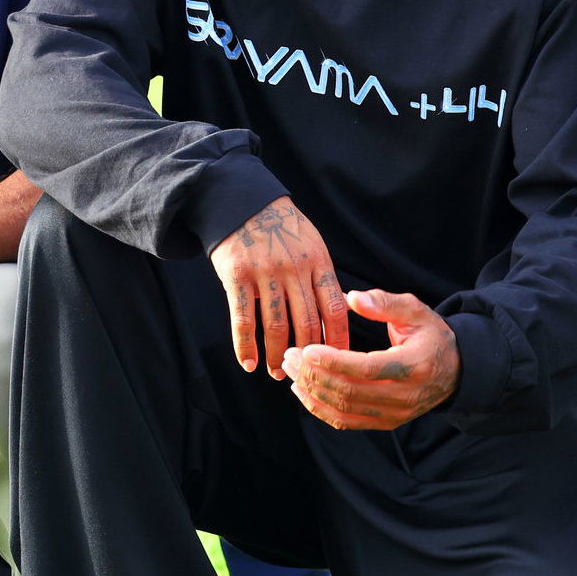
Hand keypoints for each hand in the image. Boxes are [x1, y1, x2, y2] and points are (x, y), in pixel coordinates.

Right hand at [208, 197, 347, 378]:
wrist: (242, 201)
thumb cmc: (281, 228)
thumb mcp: (311, 244)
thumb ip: (321, 277)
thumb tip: (336, 318)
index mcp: (318, 262)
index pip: (334, 309)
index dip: (338, 339)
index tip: (339, 362)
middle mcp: (295, 269)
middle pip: (307, 323)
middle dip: (308, 354)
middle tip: (304, 374)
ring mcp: (266, 272)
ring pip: (276, 326)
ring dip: (277, 355)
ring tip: (277, 372)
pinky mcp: (237, 275)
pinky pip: (243, 318)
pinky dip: (246, 345)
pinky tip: (248, 362)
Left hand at [281, 289, 460, 430]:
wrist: (455, 370)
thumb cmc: (430, 335)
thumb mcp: (416, 310)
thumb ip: (384, 302)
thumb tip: (351, 298)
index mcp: (414, 364)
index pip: (368, 368)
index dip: (335, 362)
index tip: (307, 350)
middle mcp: (405, 396)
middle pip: (351, 392)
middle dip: (314, 375)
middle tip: (290, 355)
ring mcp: (395, 414)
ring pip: (344, 410)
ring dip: (312, 391)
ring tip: (290, 369)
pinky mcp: (385, 423)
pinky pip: (346, 422)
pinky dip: (320, 409)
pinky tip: (302, 390)